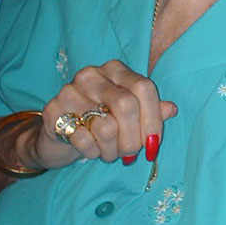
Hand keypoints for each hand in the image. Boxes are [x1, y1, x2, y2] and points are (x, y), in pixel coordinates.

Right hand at [33, 60, 175, 169]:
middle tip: (130, 154)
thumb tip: (171, 109)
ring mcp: (71, 90)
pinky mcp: (54, 110)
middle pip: (126, 106)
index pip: (144, 88)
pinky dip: (92, 152)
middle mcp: (93, 75)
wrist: (57, 135)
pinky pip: (83, 139)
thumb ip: (150, 111)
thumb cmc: (100, 122)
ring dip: (112, 150)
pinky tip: (90, 149)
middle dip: (133, 139)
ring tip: (108, 152)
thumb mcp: (129, 116)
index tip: (153, 144)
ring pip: (106, 126)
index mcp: (116, 70)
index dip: (153, 119)